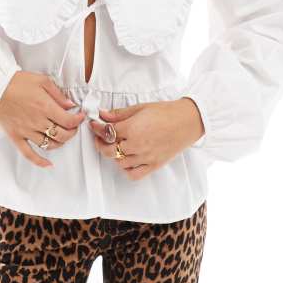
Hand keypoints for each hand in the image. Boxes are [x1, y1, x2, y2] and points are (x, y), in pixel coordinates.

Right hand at [0, 71, 85, 168]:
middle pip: (62, 135)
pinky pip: (29, 154)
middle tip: (73, 126)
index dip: (78, 120)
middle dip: (72, 132)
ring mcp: (27, 131)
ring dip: (60, 143)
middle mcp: (38, 122)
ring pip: (49, 145)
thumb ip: (58, 94)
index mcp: (45, 107)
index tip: (80, 117)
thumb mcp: (42, 80)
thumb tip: (70, 104)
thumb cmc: (17, 82)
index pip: (68, 121)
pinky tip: (48, 164)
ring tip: (63, 136)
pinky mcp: (17, 137)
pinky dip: (40, 161)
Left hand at [88, 97, 204, 180]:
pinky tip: (126, 160)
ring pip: (119, 163)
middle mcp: (137, 145)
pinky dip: (126, 169)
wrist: (187, 121)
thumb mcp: (140, 108)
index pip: (107, 131)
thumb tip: (102, 114)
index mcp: (132, 128)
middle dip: (101, 143)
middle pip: (109, 150)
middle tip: (100, 137)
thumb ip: (120, 114)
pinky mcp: (154, 165)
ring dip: (113, 155)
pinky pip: (134, 174)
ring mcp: (145, 157)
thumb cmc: (165, 111)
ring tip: (114, 146)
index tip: (94, 125)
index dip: (97, 128)